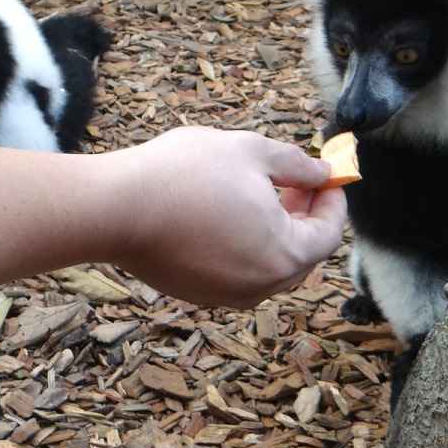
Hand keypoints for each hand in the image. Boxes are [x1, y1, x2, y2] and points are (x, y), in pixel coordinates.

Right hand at [109, 127, 347, 307]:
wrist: (115, 208)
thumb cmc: (185, 175)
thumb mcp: (252, 152)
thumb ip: (297, 164)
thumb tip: (322, 172)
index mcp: (284, 256)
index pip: (329, 234)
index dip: (333, 200)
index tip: (328, 176)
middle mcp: (260, 286)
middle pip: (303, 254)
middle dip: (306, 215)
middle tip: (297, 180)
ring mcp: (227, 295)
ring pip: (269, 264)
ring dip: (276, 230)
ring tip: (261, 191)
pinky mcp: (198, 293)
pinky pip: (238, 270)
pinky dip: (246, 244)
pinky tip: (228, 212)